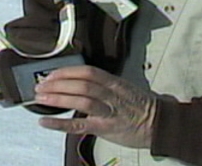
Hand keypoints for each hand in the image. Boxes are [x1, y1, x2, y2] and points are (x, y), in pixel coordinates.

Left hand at [33, 65, 159, 148]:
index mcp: (115, 82)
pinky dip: (60, 123)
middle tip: (40, 85)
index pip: (87, 72)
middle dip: (58, 83)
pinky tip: (45, 122)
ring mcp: (109, 112)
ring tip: (40, 98)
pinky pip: (80, 125)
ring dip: (58, 98)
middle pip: (81, 84)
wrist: (160, 124)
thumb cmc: (141, 106)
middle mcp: (111, 94)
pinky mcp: (106, 129)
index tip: (52, 74)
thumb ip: (104, 85)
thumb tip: (80, 82)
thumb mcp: (125, 87)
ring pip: (81, 100)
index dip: (67, 71)